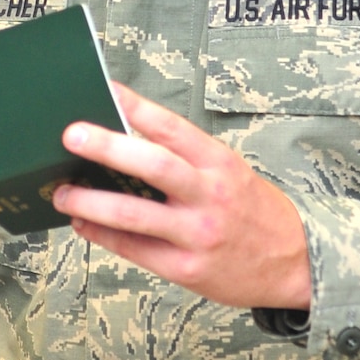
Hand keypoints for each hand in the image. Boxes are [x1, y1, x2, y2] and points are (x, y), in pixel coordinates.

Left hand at [52, 85, 310, 308]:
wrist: (297, 264)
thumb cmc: (256, 212)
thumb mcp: (231, 173)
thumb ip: (187, 160)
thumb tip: (127, 140)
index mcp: (221, 164)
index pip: (172, 128)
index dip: (136, 107)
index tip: (106, 91)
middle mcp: (210, 196)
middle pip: (151, 166)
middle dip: (106, 148)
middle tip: (71, 136)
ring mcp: (198, 234)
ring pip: (133, 215)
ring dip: (90, 202)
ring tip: (62, 194)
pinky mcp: (188, 268)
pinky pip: (135, 250)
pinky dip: (103, 235)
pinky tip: (83, 225)